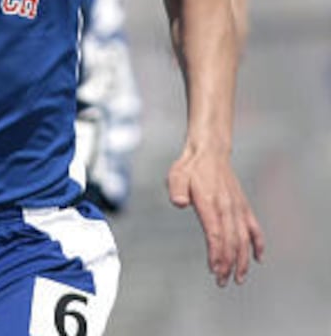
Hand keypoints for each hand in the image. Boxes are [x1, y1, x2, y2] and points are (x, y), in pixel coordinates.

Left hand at [168, 146, 264, 286]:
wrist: (210, 152)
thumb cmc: (190, 166)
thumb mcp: (176, 174)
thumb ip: (176, 189)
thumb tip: (179, 203)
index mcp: (210, 202)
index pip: (215, 233)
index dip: (216, 253)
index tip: (215, 269)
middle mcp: (227, 207)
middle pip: (231, 241)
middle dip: (227, 264)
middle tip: (222, 282)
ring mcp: (237, 207)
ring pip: (244, 238)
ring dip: (242, 260)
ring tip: (238, 278)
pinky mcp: (243, 206)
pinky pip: (254, 227)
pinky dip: (258, 243)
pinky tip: (258, 258)